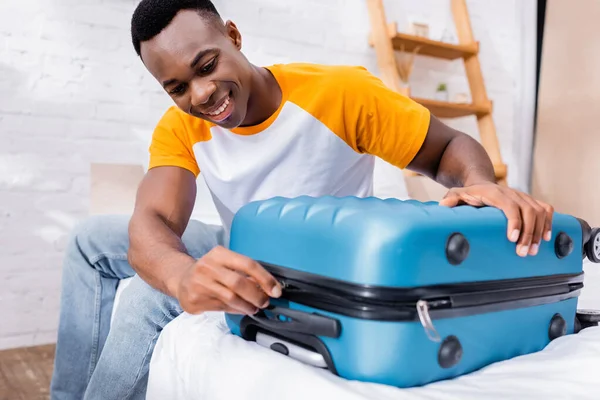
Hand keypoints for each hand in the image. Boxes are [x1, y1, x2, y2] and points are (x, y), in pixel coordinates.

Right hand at [174, 246, 281, 314]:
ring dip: (247, 306)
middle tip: (265, 302)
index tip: (276, 290)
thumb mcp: (225, 263)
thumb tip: (268, 286)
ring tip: (254, 307)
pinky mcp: (195, 300)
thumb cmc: (210, 271)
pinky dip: (236, 310)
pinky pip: (222, 307)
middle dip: (257, 295)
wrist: (181, 278)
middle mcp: (208, 267)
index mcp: (219, 254)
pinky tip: (241, 309)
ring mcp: (200, 284)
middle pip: (239, 283)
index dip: (265, 278)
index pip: (248, 264)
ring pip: (231, 298)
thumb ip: (244, 272)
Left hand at [439, 183, 553, 256]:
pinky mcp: (530, 201)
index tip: (512, 239)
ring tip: (533, 251)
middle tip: (523, 253)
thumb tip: (443, 206)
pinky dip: (549, 222)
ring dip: (539, 232)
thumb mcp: (457, 193)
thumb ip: (451, 199)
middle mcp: (512, 193)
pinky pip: (545, 209)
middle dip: (528, 234)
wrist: (481, 182)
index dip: (514, 221)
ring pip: (539, 211)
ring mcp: (523, 196)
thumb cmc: (469, 193)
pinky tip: (546, 238)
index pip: (509, 205)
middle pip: (528, 211)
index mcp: (495, 193)